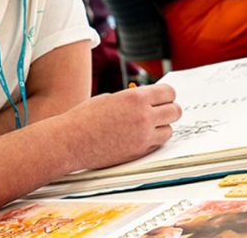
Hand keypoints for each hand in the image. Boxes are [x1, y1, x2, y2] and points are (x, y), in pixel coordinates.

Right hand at [63, 84, 180, 169]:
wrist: (70, 141)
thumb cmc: (85, 117)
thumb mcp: (111, 98)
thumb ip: (133, 99)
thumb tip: (150, 101)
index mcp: (136, 98)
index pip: (169, 92)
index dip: (167, 95)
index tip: (163, 97)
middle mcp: (143, 117)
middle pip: (175, 112)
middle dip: (169, 110)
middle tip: (161, 111)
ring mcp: (142, 137)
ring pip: (169, 131)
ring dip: (162, 127)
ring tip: (148, 125)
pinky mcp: (138, 153)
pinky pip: (157, 145)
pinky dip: (153, 140)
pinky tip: (139, 137)